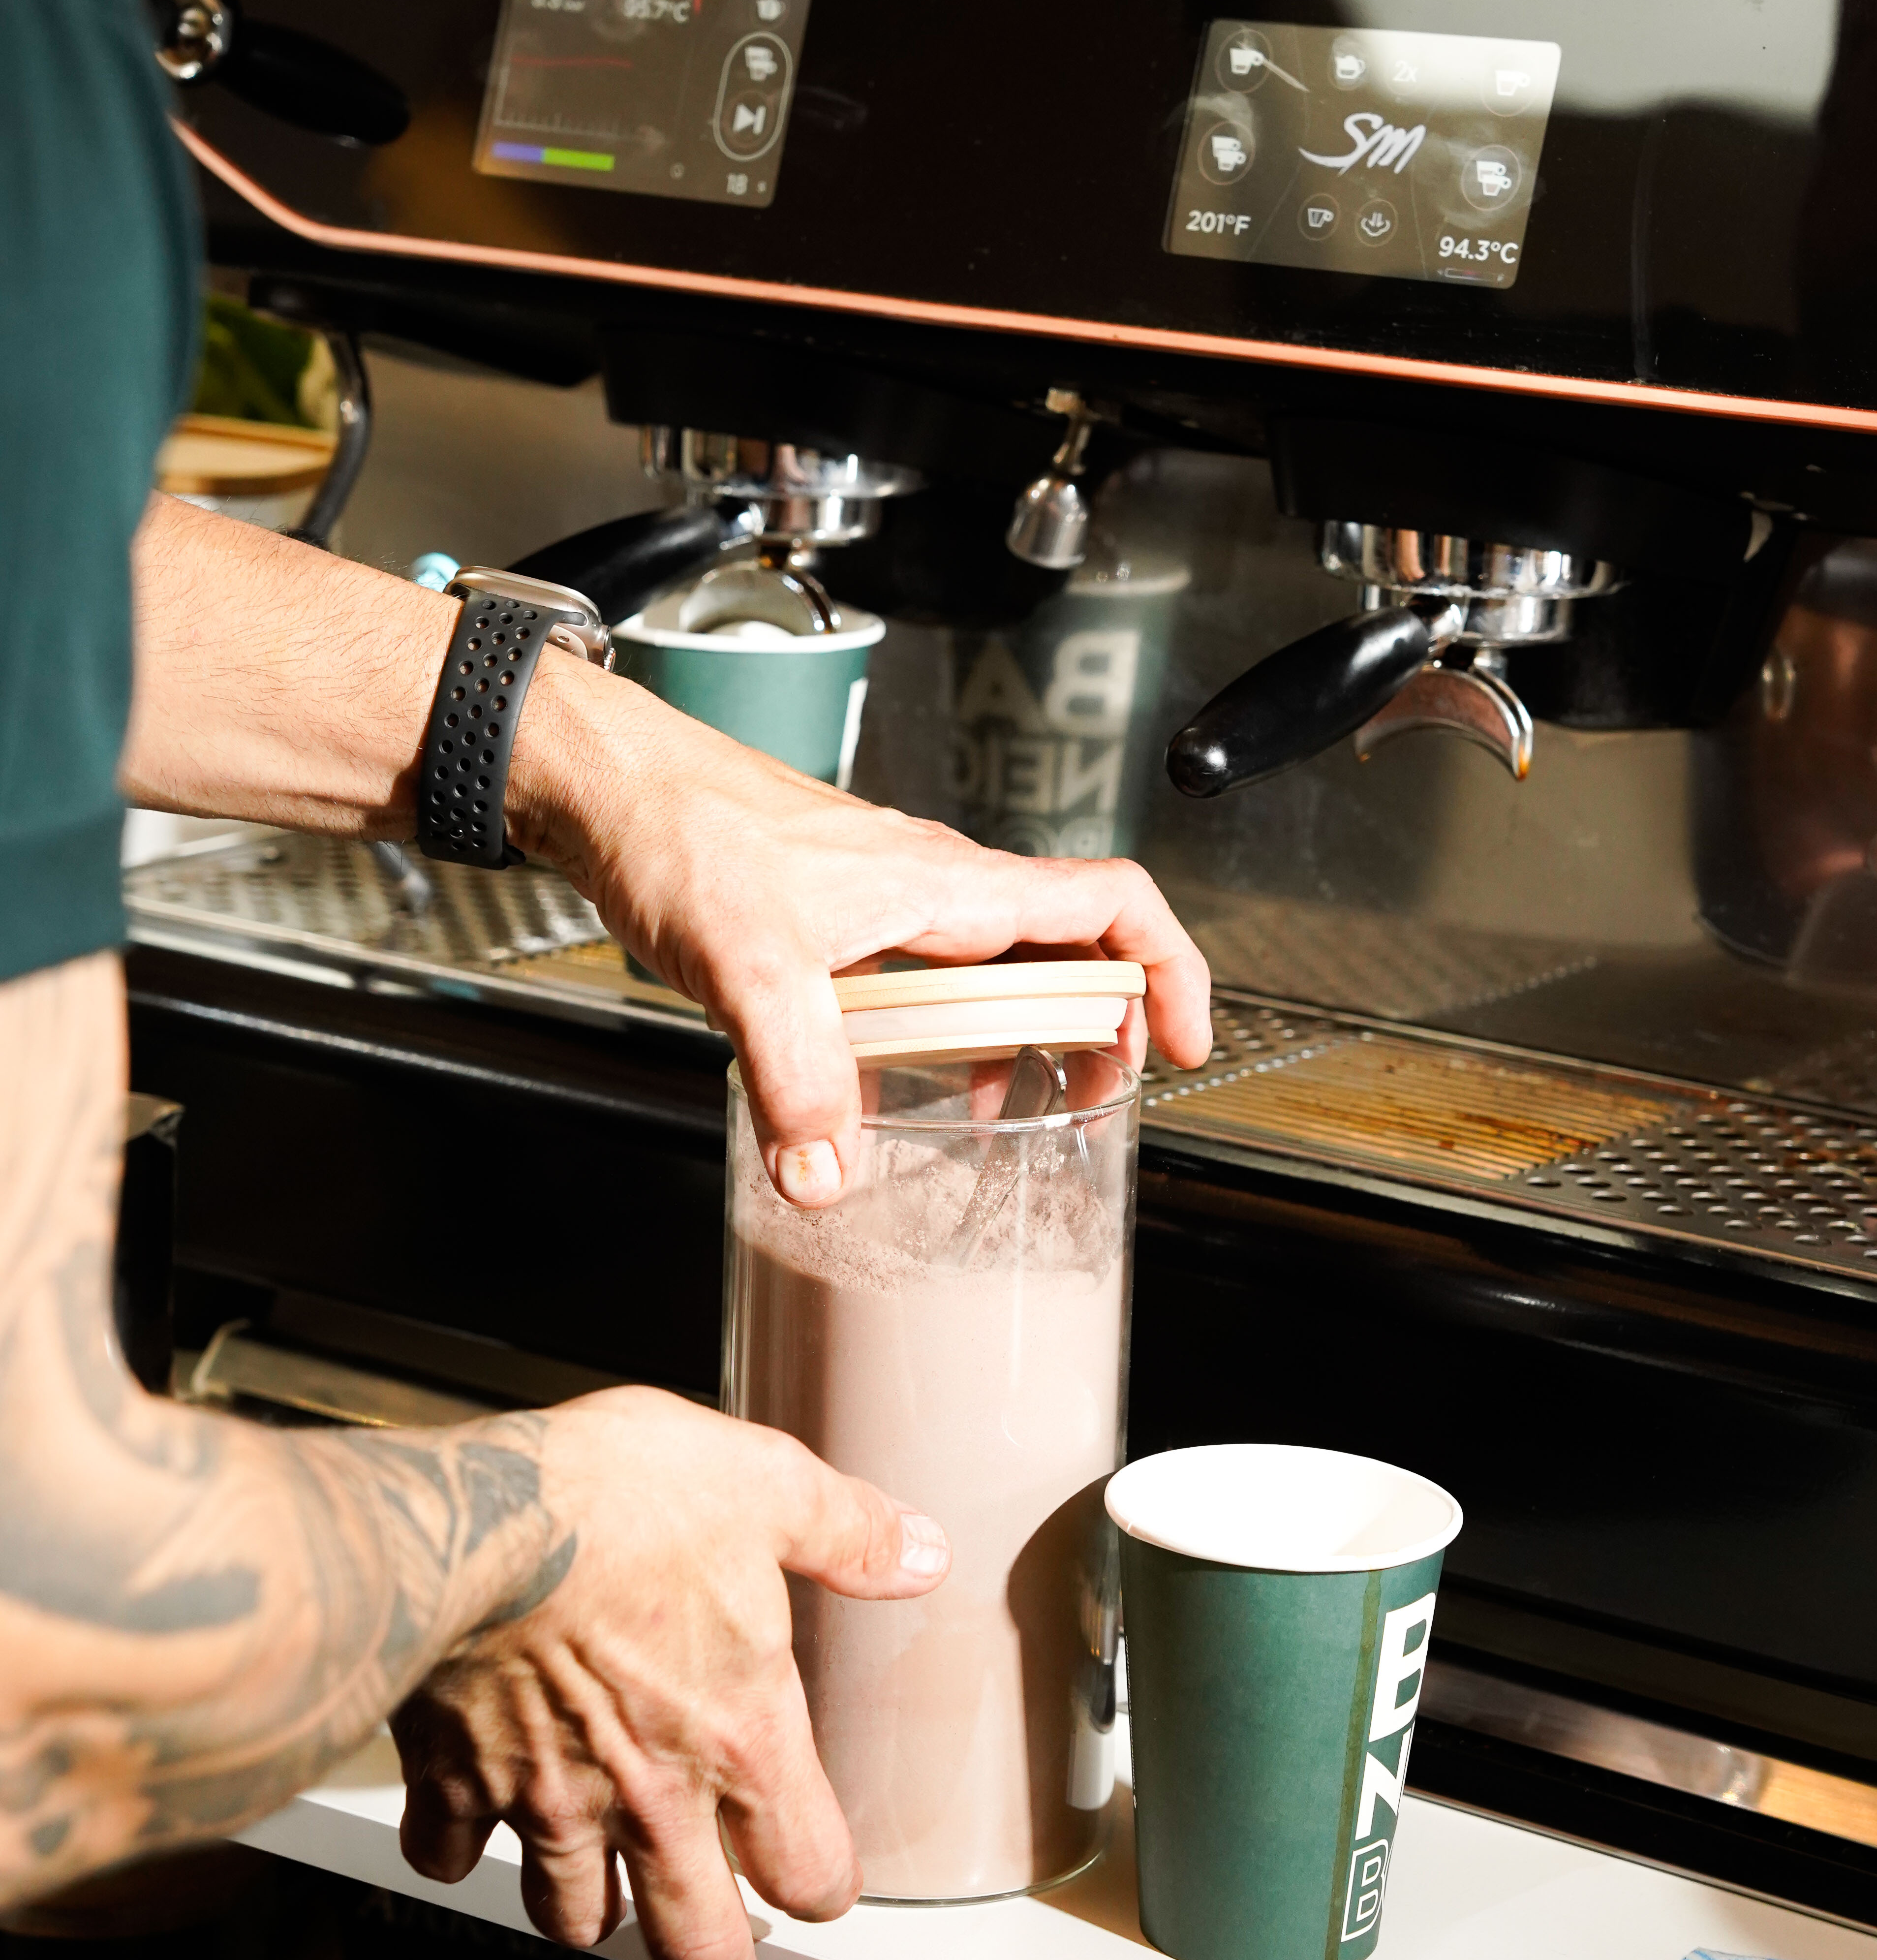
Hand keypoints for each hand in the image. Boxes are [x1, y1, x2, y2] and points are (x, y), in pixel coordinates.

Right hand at [390, 1387, 947, 1959]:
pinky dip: (459, 1848)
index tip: (815, 1880)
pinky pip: (451, 1856)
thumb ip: (849, 1533)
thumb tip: (922, 1554)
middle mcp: (648, 1795)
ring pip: (570, 1919)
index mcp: (739, 1737)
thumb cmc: (618, 1501)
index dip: (820, 1887)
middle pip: (694, 1946)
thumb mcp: (764, 1487)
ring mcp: (546, 1800)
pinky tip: (470, 1817)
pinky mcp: (453, 1783)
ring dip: (587, 1910)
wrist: (471, 1519)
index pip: (807, 1873)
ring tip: (598, 1894)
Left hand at [511, 659, 1212, 1207]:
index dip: (1170, 970)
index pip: (1110, 903)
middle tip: (1101, 1103)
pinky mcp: (838, 922)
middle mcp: (934, 888)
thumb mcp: (749, 965)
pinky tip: (895, 1091)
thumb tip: (827, 1172)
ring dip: (1024, 1037)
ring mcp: (888, 904)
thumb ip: (798, 1075)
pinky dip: (939, 1037)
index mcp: (949, 886)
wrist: (609, 787)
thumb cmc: (680, 830)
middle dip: (1106, 1026)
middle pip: (1071, 947)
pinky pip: (924, 983)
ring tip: (1018, 1110)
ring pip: (997, 969)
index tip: (1185, 1041)